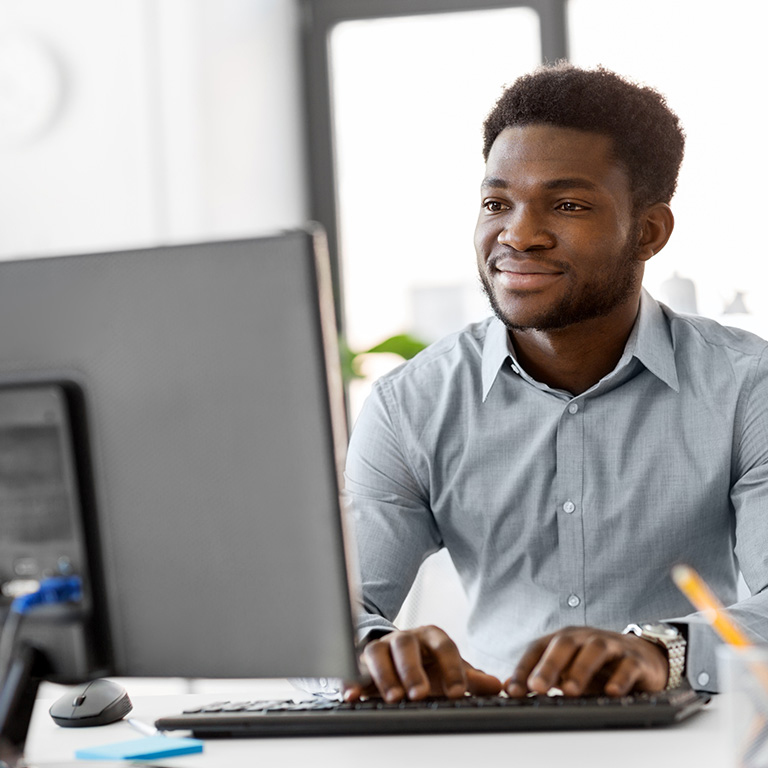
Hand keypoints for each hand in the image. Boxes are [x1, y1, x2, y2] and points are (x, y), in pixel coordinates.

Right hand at [343, 625, 501, 702]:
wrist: (396, 653)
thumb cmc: (427, 664)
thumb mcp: (449, 669)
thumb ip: (471, 678)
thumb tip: (498, 685)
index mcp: (430, 637)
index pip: (444, 646)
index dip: (452, 668)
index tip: (458, 692)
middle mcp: (404, 638)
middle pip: (406, 646)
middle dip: (412, 670)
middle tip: (419, 694)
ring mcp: (380, 647)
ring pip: (378, 652)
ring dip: (384, 675)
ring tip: (393, 697)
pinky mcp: (360, 661)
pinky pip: (353, 668)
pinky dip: (351, 680)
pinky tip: (352, 695)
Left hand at [504, 626, 667, 697]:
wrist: (642, 657)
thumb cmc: (597, 666)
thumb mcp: (568, 670)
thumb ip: (541, 677)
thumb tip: (508, 687)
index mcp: (564, 639)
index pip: (538, 648)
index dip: (524, 668)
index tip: (513, 691)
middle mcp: (584, 638)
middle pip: (564, 644)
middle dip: (549, 665)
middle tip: (537, 687)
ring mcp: (611, 646)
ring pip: (594, 650)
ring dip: (580, 670)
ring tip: (569, 691)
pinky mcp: (635, 659)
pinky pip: (627, 666)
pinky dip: (619, 678)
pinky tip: (611, 692)